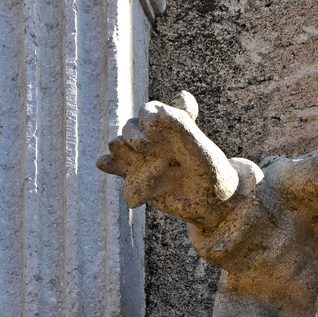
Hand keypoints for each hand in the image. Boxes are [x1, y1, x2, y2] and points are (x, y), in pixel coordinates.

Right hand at [97, 92, 239, 228]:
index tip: (155, 128)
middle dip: (133, 135)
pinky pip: (116, 167)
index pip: (150, 112)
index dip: (147, 117)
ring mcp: (144, 157)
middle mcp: (155, 138)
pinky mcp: (137, 177)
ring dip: (120, 149)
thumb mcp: (199, 147)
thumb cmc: (211, 171)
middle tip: (145, 148)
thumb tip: (152, 116)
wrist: (213, 205)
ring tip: (120, 151)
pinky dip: (109, 164)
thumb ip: (180, 127)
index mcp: (171, 124)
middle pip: (131, 128)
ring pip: (120, 146)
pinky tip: (104, 163)